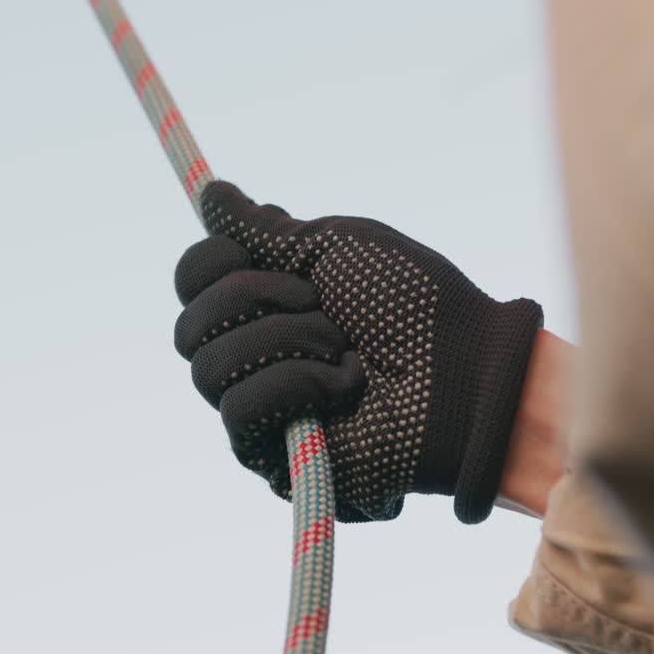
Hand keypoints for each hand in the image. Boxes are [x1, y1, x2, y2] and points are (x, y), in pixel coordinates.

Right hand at [174, 181, 542, 522]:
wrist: (465, 370)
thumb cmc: (417, 305)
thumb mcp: (337, 247)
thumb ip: (267, 229)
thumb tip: (209, 195)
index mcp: (269, 302)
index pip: (191, 281)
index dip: (210, 262)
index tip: (259, 255)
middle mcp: (258, 355)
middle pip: (188, 326)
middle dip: (254, 301)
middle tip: (320, 304)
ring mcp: (264, 410)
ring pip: (209, 369)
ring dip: (285, 343)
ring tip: (346, 352)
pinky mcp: (275, 458)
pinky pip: (240, 411)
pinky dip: (296, 385)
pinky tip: (346, 389)